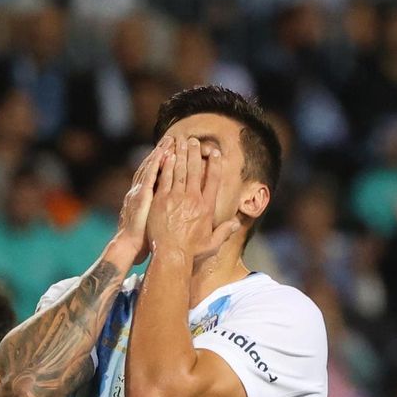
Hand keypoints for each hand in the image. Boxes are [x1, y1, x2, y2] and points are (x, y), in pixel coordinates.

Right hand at [109, 138, 171, 264]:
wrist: (128, 247)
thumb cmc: (141, 241)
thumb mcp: (151, 223)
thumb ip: (157, 213)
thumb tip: (170, 211)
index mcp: (142, 197)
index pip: (152, 175)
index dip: (161, 161)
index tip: (171, 150)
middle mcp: (139, 191)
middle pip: (151, 167)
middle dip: (161, 152)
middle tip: (172, 139)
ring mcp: (139, 192)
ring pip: (151, 168)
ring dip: (159, 153)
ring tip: (170, 140)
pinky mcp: (141, 197)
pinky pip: (150, 177)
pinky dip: (156, 164)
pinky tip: (163, 154)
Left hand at [147, 136, 240, 261]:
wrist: (171, 255)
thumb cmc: (191, 251)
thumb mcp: (212, 243)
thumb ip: (224, 231)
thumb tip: (236, 222)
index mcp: (206, 207)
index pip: (213, 180)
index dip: (214, 164)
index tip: (215, 153)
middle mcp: (193, 199)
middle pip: (195, 170)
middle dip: (195, 153)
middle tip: (194, 141)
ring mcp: (176, 198)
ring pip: (179, 170)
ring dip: (181, 154)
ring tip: (181, 142)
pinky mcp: (161, 200)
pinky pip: (164, 178)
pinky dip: (167, 165)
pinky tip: (167, 156)